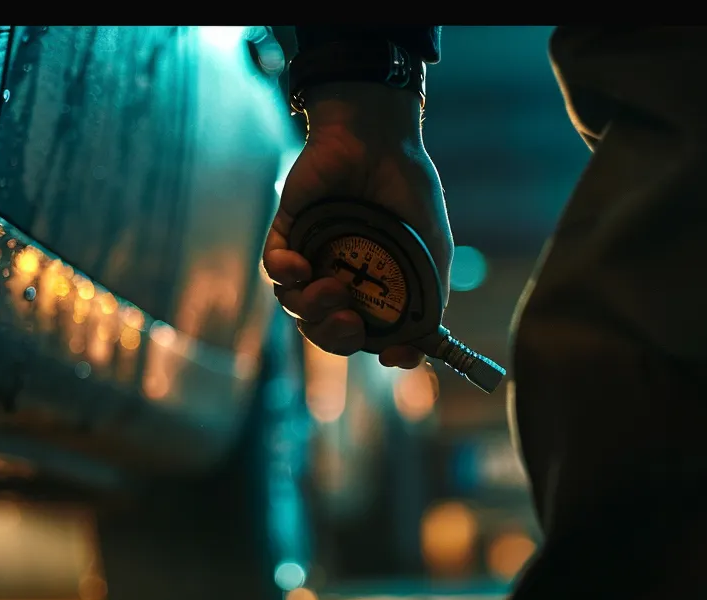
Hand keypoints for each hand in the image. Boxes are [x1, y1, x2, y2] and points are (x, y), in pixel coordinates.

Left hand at [263, 82, 454, 368]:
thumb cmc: (409, 187)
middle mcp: (342, 276)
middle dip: (334, 338)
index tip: (392, 355)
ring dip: (310, 308)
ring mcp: (313, 256)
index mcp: (376, 286)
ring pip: (297, 306)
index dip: (380, 350)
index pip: (370, 334)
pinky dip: (283, 274)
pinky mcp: (288, 232)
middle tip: (349, 323)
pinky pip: (274, 268)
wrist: (379, 137)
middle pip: (327, 329)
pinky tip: (299, 267)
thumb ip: (430, 292)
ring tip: (330, 288)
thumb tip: (423, 339)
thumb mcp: (432, 245)